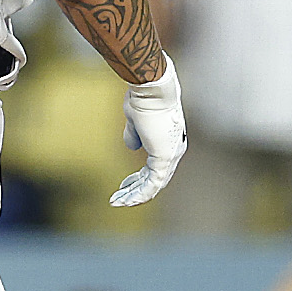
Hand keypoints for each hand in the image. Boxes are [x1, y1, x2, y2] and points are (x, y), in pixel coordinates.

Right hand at [113, 54, 185, 206]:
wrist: (151, 89)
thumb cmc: (143, 98)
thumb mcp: (134, 119)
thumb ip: (134, 134)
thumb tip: (132, 147)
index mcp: (169, 140)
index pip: (156, 166)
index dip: (139, 177)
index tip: (125, 184)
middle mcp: (174, 150)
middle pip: (155, 178)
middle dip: (135, 189)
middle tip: (118, 197)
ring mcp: (171, 155)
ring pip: (153, 184)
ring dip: (134, 194)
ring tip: (116, 201)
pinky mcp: (164, 159)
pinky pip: (152, 184)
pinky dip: (139, 194)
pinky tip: (126, 200)